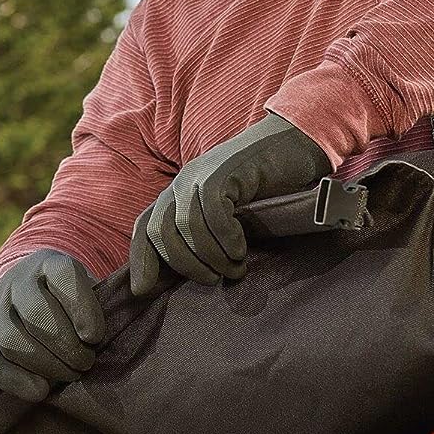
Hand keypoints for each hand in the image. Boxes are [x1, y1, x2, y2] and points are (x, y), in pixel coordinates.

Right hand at [0, 249, 104, 401]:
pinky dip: (13, 379)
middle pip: (36, 312)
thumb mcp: (91, 289)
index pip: (64, 277)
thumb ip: (104, 306)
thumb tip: (114, 331)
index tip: (96, 337)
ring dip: (43, 365)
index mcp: (51, 262)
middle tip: (86, 363)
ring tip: (69, 376)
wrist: (30, 293)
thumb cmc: (73, 301)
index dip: (82, 309)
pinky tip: (40, 391)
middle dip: (65, 345)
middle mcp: (18, 279)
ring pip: (10, 338)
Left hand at [129, 111, 331, 296]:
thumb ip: (208, 234)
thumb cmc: (265, 185)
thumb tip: (197, 274)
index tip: (142, 291)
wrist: (293, 142)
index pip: (144, 228)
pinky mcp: (223, 170)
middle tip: (212, 280)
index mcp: (177, 193)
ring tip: (235, 269)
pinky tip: (240, 248)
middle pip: (161, 232)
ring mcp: (200, 173)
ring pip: (186, 226)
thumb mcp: (229, 212)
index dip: (140, 260)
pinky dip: (225, 237)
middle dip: (185, 265)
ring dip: (210, 256)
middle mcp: (182, 182)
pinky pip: (212, 211)